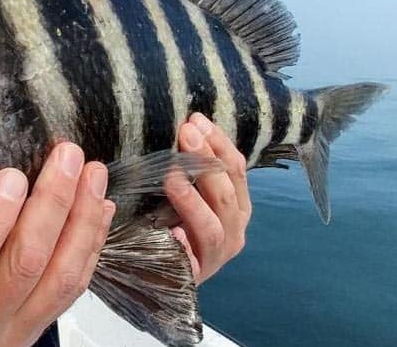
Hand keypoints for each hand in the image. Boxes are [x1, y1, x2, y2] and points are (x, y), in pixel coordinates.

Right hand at [0, 143, 115, 346]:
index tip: (11, 176)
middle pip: (23, 266)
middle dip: (52, 204)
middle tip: (66, 156)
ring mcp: (11, 335)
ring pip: (59, 278)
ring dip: (82, 220)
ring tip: (93, 174)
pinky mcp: (36, 332)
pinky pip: (72, 290)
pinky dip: (90, 245)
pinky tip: (99, 210)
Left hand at [165, 113, 250, 283]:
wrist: (160, 273)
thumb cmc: (174, 221)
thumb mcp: (187, 191)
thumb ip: (192, 166)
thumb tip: (186, 125)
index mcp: (237, 207)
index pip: (236, 169)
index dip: (218, 142)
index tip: (197, 119)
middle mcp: (234, 232)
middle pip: (226, 194)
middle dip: (206, 161)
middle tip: (184, 134)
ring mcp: (215, 257)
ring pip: (212, 227)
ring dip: (193, 199)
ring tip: (172, 177)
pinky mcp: (193, 277)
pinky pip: (190, 260)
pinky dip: (182, 244)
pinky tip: (170, 230)